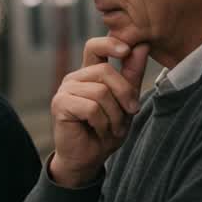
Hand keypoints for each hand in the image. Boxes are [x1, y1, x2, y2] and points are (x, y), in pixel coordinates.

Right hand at [49, 37, 149, 186]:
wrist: (88, 157)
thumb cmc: (107, 129)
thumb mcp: (127, 100)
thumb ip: (132, 74)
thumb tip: (141, 45)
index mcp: (90, 74)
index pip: (95, 46)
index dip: (110, 43)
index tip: (127, 50)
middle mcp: (75, 78)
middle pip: (105, 71)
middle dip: (124, 93)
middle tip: (131, 112)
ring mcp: (65, 90)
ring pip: (100, 92)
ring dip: (114, 115)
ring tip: (113, 127)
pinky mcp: (59, 104)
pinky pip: (90, 107)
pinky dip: (101, 122)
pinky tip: (99, 130)